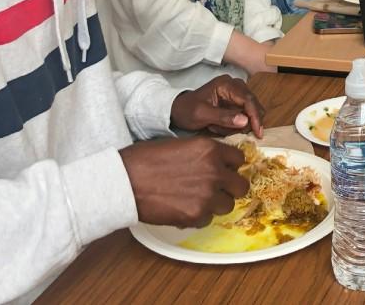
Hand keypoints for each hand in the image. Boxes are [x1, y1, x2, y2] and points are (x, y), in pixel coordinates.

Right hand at [120, 137, 249, 227]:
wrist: (123, 181)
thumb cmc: (144, 159)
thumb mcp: (179, 145)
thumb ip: (202, 154)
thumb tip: (217, 163)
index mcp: (210, 149)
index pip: (239, 160)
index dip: (230, 167)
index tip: (223, 172)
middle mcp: (214, 170)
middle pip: (240, 186)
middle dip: (229, 189)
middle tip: (214, 191)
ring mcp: (207, 194)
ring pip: (227, 205)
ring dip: (214, 205)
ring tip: (194, 201)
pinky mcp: (196, 214)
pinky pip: (208, 219)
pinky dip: (198, 217)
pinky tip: (181, 209)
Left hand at [171, 75, 265, 137]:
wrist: (177, 111)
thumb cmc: (187, 110)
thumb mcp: (202, 115)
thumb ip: (223, 117)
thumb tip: (245, 121)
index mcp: (226, 84)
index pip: (248, 99)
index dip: (255, 117)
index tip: (258, 133)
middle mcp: (234, 86)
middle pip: (253, 104)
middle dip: (246, 121)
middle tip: (232, 133)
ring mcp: (236, 94)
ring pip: (251, 112)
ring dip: (239, 124)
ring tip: (218, 127)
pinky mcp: (236, 103)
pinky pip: (245, 116)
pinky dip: (236, 125)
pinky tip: (220, 126)